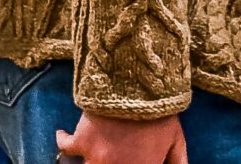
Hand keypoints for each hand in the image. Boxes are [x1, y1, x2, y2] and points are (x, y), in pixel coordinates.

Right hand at [55, 111, 187, 163]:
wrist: (139, 84)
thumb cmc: (160, 113)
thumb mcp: (176, 140)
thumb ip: (178, 163)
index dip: (131, 162)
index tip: (124, 158)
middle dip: (105, 161)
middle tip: (107, 152)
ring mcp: (96, 158)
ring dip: (86, 159)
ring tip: (89, 151)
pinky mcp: (81, 140)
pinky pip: (65, 146)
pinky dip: (62, 140)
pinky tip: (62, 134)